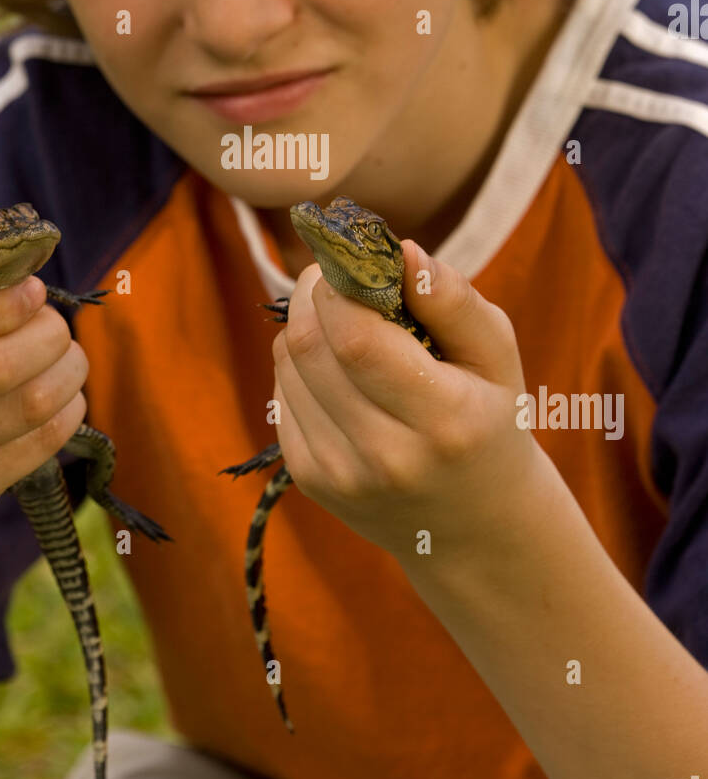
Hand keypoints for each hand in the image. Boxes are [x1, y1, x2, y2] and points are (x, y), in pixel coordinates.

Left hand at [272, 240, 541, 566]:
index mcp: (443, 419)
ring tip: (346, 326)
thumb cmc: (489, 420)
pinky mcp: (310, 481)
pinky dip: (299, 365)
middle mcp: (385, 455)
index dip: (339, 285)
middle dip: (313, 294)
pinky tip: (338, 371)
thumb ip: (454, 300)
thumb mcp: (498, 356)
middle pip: (310, 345)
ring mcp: (340, 474)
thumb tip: (401, 251)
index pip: (356, 337)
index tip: (353, 263)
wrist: (475, 527)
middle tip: (339, 279)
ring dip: (305, 326)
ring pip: (287, 364)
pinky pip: (281, 393)